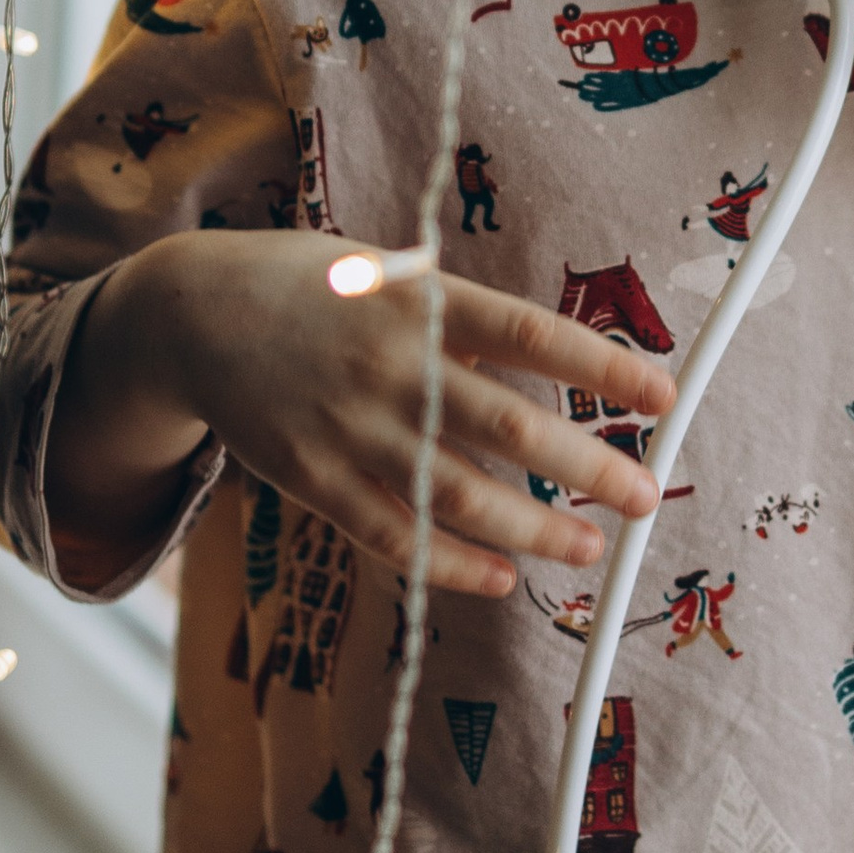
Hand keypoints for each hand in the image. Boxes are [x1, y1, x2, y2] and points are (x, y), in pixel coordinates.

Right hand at [53, 232, 674, 601]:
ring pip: (456, 493)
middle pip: (506, 425)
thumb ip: (457, 316)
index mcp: (419, 301)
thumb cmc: (308, 288)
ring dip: (532, 529)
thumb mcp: (386, 273)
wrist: (189, 314)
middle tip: (645, 496)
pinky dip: (450, 564)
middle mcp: (389, 365)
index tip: (664, 395)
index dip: (601, 367)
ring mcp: (348, 426)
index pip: (529, 335)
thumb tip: (552, 355)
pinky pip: (391, 534)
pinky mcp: (312, 477)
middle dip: (586, 466)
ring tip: (588, 549)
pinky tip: (501, 579)